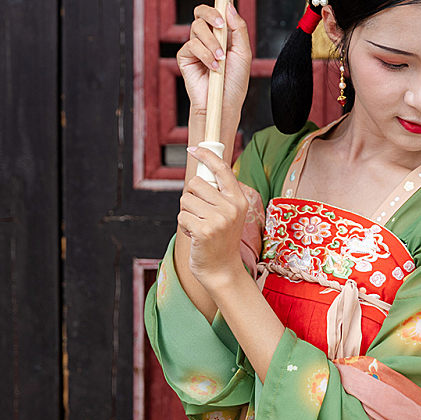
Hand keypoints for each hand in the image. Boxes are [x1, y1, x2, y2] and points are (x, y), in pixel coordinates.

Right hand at [176, 1, 251, 124]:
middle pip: (202, 11)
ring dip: (211, 44)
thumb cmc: (235, 81)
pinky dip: (204, 55)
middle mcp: (208, 37)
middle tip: (222, 25)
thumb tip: (229, 5)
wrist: (223, 104)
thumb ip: (238, 28)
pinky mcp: (185, 57)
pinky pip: (191, 45)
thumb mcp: (243, 52)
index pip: (220, 10)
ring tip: (220, 60)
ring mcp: (195, 46)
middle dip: (211, 13)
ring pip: (197, 28)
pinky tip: (212, 67)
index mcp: (224, 34)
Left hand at [177, 144, 249, 295]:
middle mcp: (231, 207)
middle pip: (196, 183)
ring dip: (186, 213)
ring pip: (185, 200)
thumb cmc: (220, 240)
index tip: (193, 149)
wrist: (222, 270)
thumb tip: (201, 171)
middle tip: (200, 214)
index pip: (222, 169)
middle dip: (190, 197)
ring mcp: (219, 219)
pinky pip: (181, 216)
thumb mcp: (228, 214)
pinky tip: (194, 236)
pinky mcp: (204, 231)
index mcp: (239, 199)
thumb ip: (219, 195)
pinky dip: (183, 226)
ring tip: (198, 226)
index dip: (206, 155)